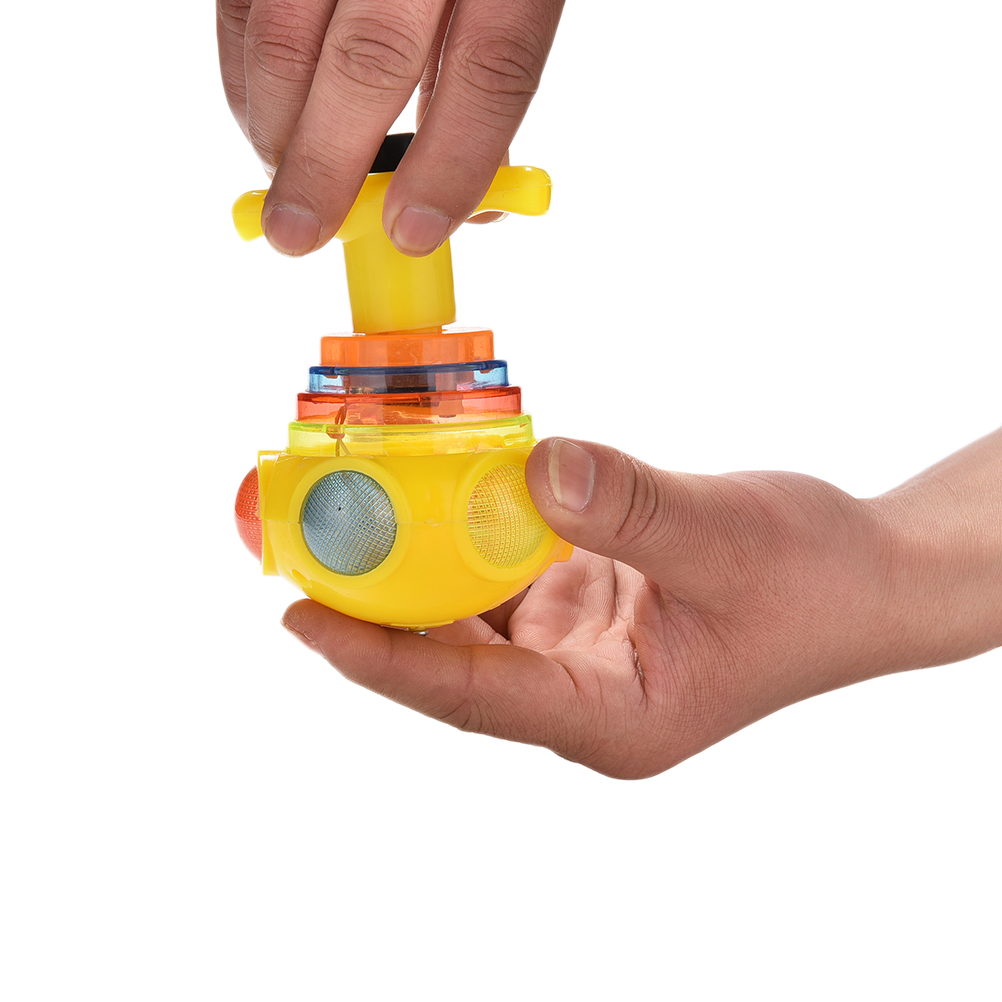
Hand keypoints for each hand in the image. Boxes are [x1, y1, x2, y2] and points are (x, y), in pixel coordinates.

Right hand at [217, 0, 564, 256]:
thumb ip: (489, 92)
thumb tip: (470, 207)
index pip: (490, 72)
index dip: (453, 165)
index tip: (414, 233)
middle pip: (371, 59)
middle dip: (330, 165)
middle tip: (302, 235)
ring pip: (283, 33)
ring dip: (276, 130)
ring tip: (287, 188)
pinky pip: (239, 6)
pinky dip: (245, 79)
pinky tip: (267, 121)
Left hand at [283, 431, 1001, 777]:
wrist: (861, 574)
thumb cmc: (816, 580)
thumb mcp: (729, 539)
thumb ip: (635, 507)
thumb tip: (538, 468)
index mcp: (614, 717)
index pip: (476, 697)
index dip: (384, 660)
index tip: (303, 619)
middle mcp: (580, 693)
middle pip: (452, 660)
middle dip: (374, 607)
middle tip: (298, 547)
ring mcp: (576, 650)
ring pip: (469, 617)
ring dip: (411, 566)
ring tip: (341, 515)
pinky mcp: (579, 604)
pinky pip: (502, 573)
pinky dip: (465, 533)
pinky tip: (430, 491)